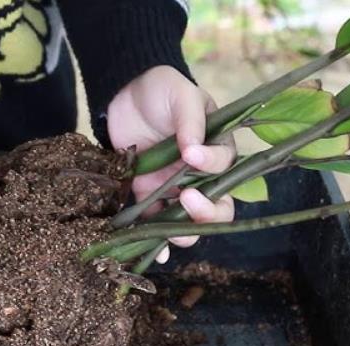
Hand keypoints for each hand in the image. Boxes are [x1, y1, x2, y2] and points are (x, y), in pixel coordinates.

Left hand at [107, 65, 235, 262]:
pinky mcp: (147, 194)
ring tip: (170, 235)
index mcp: (215, 147)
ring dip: (183, 232)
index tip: (191, 156)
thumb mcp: (179, 92)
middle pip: (217, 205)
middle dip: (206, 213)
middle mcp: (199, 174)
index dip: (212, 165)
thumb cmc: (160, 89)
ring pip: (188, 221)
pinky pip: (155, 221)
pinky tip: (153, 251)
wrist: (124, 95)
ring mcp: (173, 187)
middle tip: (187, 200)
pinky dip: (154, 239)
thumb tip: (194, 149)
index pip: (225, 165)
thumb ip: (190, 117)